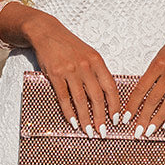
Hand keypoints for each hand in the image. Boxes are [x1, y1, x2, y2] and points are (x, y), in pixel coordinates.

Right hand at [25, 11, 119, 137]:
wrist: (47, 32)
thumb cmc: (69, 46)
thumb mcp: (89, 54)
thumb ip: (97, 72)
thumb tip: (107, 97)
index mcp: (97, 61)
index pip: (110, 87)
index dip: (115, 105)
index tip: (116, 119)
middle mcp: (86, 66)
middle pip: (97, 96)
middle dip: (101, 117)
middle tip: (103, 132)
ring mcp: (70, 70)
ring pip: (80, 100)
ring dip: (85, 118)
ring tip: (88, 132)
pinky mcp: (55, 74)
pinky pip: (64, 97)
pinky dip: (69, 112)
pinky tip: (73, 122)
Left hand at [121, 18, 164, 137]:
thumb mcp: (159, 55)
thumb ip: (151, 74)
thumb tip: (141, 95)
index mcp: (157, 63)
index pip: (141, 89)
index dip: (132, 105)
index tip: (126, 117)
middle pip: (154, 99)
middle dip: (144, 118)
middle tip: (138, 132)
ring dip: (159, 119)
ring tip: (151, 130)